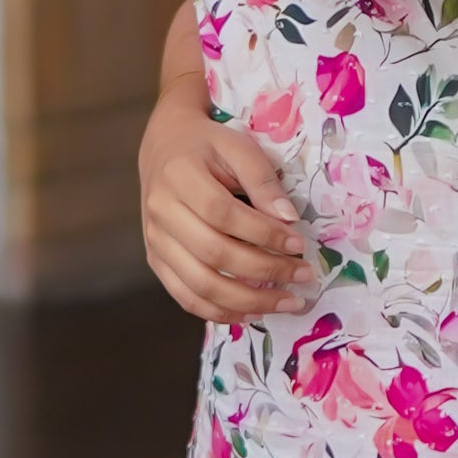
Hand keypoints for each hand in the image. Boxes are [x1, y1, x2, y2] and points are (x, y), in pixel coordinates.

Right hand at [140, 79, 309, 321]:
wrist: (165, 146)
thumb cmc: (208, 145)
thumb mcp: (237, 146)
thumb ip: (262, 180)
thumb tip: (289, 219)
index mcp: (179, 176)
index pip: (223, 214)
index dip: (263, 234)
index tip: (299, 244)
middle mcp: (161, 212)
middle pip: (213, 254)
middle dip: (264, 271)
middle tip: (302, 276)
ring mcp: (155, 241)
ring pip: (199, 285)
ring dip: (247, 301)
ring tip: (286, 303)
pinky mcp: (156, 261)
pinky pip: (186, 297)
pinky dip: (220, 312)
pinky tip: (252, 313)